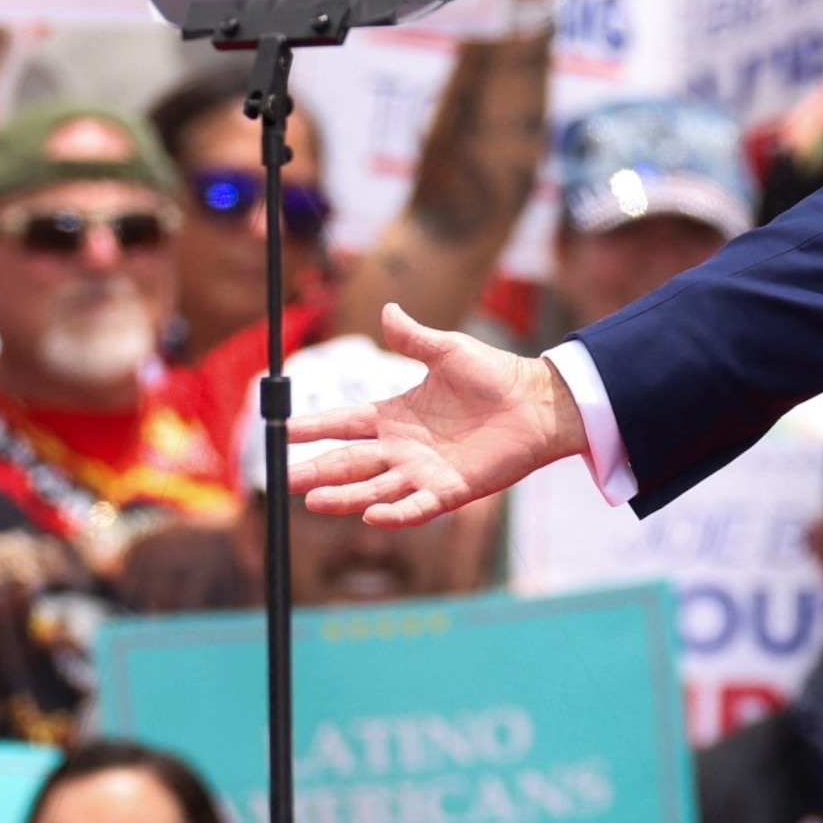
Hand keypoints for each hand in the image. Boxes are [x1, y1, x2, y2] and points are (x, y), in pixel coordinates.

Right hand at [287, 305, 585, 526]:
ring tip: (313, 501)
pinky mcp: (451, 489)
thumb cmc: (496, 375)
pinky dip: (395, 513)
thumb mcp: (450, 351)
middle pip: (350, 461)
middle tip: (283, 479)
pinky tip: (372, 514)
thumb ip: (414, 338)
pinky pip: (418, 507)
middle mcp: (402, 447)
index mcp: (395, 414)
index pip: (344, 422)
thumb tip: (387, 308)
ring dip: (345, 497)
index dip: (314, 427)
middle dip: (316, 471)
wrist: (540, 402)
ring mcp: (424, 471)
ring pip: (374, 489)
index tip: (282, 429)